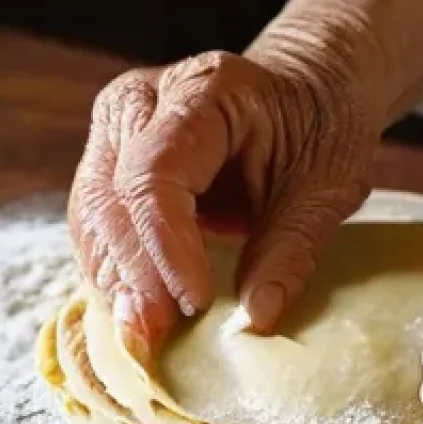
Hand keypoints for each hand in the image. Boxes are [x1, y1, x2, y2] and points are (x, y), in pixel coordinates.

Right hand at [69, 0, 422, 356]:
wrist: (310, 84)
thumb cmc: (324, 124)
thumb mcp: (330, 185)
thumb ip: (292, 247)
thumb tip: (257, 319)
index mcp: (205, 91)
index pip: (156, 174)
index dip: (165, 246)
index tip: (195, 302)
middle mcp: (145, 100)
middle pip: (112, 195)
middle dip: (132, 274)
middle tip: (153, 339)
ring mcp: (121, 125)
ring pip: (92, 211)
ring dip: (113, 277)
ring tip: (142, 335)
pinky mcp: (115, 156)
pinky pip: (97, 218)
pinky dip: (113, 266)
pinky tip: (136, 308)